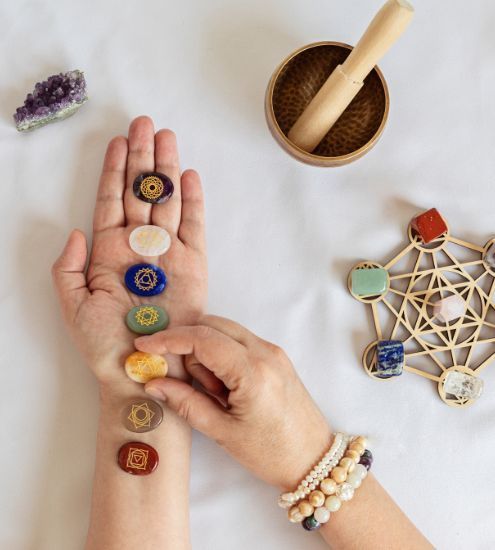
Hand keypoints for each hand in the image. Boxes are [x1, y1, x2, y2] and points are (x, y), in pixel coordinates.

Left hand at [52, 116, 206, 385]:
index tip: (118, 140)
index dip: (114, 170)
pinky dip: (192, 202)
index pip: (111, 200)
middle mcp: (138, 247)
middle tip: (145, 124)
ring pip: (166, 201)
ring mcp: (167, 253)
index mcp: (107, 253)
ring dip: (166, 169)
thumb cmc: (104, 343)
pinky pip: (194, 227)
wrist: (142, 369)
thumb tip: (77, 230)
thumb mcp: (73, 305)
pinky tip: (189, 177)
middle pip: (140, 192)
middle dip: (142, 158)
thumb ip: (68, 266)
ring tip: (166, 137)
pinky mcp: (193, 265)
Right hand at [135, 316, 331, 488]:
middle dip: (188, 345)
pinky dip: (222, 355)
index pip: (203, 339)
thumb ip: (186, 402)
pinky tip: (225, 386)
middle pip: (213, 326)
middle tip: (186, 381)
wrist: (314, 458)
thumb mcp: (222, 431)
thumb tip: (154, 383)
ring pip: (225, 332)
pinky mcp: (276, 356)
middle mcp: (265, 351)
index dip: (169, 339)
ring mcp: (273, 351)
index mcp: (252, 371)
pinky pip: (238, 342)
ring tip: (215, 393)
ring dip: (207, 353)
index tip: (144, 344)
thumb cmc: (270, 452)